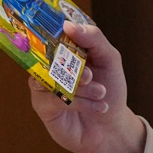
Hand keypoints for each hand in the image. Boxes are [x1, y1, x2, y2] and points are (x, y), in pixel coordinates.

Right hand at [28, 20, 145, 152]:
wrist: (111, 127)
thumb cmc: (110, 89)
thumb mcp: (109, 59)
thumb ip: (94, 39)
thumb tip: (68, 25)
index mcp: (65, 47)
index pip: (54, 30)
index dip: (58, 30)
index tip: (67, 31)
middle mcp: (50, 63)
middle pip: (48, 54)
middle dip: (74, 67)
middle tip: (91, 76)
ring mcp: (44, 83)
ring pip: (51, 77)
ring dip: (79, 87)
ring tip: (100, 93)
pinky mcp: (42, 105)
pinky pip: (53, 99)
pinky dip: (79, 103)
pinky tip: (98, 106)